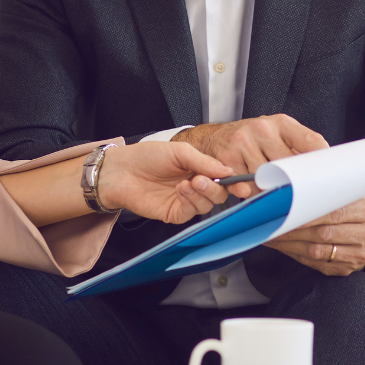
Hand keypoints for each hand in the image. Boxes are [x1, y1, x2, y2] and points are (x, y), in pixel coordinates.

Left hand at [96, 142, 231, 222]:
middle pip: (220, 194)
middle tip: (204, 179)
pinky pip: (192, 212)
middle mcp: (196, 186)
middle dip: (217, 188)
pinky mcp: (175, 214)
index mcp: (200, 168)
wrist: (122, 170)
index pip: (225, 178)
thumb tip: (229, 171)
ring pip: (208, 205)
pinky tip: (182, 189)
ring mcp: (186, 201)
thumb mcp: (180, 151)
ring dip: (202, 194)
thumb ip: (205, 162)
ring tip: (190, 182)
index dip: (235, 181)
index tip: (241, 182)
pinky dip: (190, 201)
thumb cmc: (147, 156)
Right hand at [175, 114, 327, 197]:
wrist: (215, 137)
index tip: (327, 176)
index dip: (321, 162)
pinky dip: (251, 192)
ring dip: (269, 189)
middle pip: (289, 167)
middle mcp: (263, 128)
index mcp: (282, 123)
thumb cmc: (253, 140)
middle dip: (292, 182)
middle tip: (296, 192)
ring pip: (268, 179)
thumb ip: (299, 148)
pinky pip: (247, 186)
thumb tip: (324, 168)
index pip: (311, 142)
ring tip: (268, 186)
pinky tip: (251, 186)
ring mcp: (243, 142)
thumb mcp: (278, 135)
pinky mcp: (228, 158)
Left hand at [264, 195, 364, 276]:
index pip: (332, 212)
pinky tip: (284, 247)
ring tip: (272, 236)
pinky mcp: (348, 267)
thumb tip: (289, 186)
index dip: (305, 214)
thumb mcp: (346, 194)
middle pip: (323, 233)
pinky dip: (297, 255)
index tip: (284, 212)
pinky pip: (318, 264)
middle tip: (271, 225)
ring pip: (318, 251)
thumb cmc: (351, 208)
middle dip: (292, 230)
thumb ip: (326, 190)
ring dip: (290, 245)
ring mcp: (359, 253)